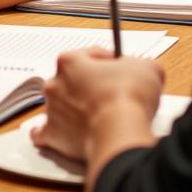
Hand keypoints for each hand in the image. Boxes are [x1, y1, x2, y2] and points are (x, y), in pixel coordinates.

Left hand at [31, 48, 162, 160]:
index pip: (89, 55)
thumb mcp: (146, 68)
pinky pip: (45, 133)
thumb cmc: (126, 98)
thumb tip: (142, 70)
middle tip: (110, 94)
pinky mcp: (55, 136)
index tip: (118, 69)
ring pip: (59, 105)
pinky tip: (58, 133)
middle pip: (71, 79)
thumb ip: (139, 64)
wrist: (119, 132)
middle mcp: (55, 83)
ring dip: (73, 108)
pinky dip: (50, 134)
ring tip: (96, 116)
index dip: (108, 61)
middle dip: (89, 85)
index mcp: (70, 62)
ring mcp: (53, 110)